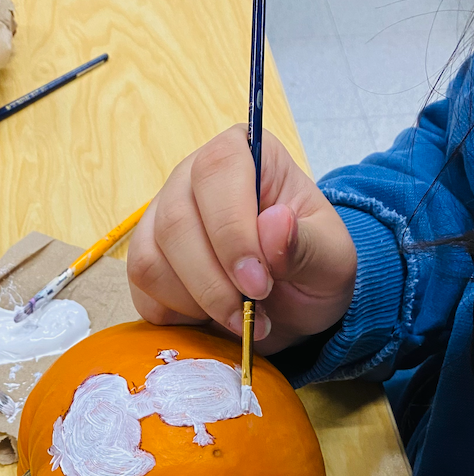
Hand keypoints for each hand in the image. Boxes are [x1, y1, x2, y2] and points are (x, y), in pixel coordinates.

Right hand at [127, 124, 357, 354]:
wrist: (290, 305)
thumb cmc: (309, 268)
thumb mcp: (332, 262)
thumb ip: (308, 246)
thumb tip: (275, 223)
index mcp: (242, 156)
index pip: (217, 171)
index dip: (232, 231)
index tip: (259, 283)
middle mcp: (189, 179)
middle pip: (174, 223)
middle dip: (213, 282)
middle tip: (249, 315)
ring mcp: (159, 221)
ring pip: (150, 262)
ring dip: (195, 303)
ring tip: (237, 319)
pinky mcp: (144, 262)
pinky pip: (143, 293)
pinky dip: (178, 317)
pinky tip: (211, 319)